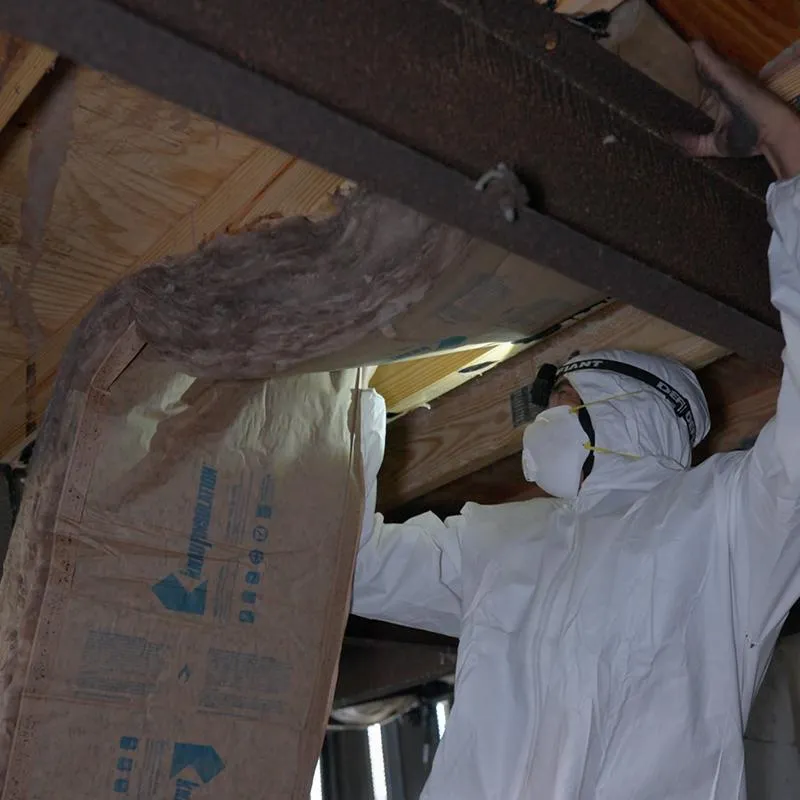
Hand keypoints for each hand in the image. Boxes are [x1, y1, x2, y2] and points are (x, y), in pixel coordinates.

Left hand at [676, 42, 799, 180]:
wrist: (769, 134)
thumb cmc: (748, 138)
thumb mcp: (714, 144)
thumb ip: (695, 143)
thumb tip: (673, 137)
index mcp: (719, 103)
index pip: (700, 90)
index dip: (685, 86)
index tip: (668, 84)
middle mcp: (722, 88)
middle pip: (701, 75)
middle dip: (684, 70)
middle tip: (667, 63)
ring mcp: (726, 79)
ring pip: (705, 65)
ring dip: (692, 57)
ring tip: (673, 51)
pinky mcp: (728, 74)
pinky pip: (711, 61)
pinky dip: (701, 53)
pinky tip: (690, 45)